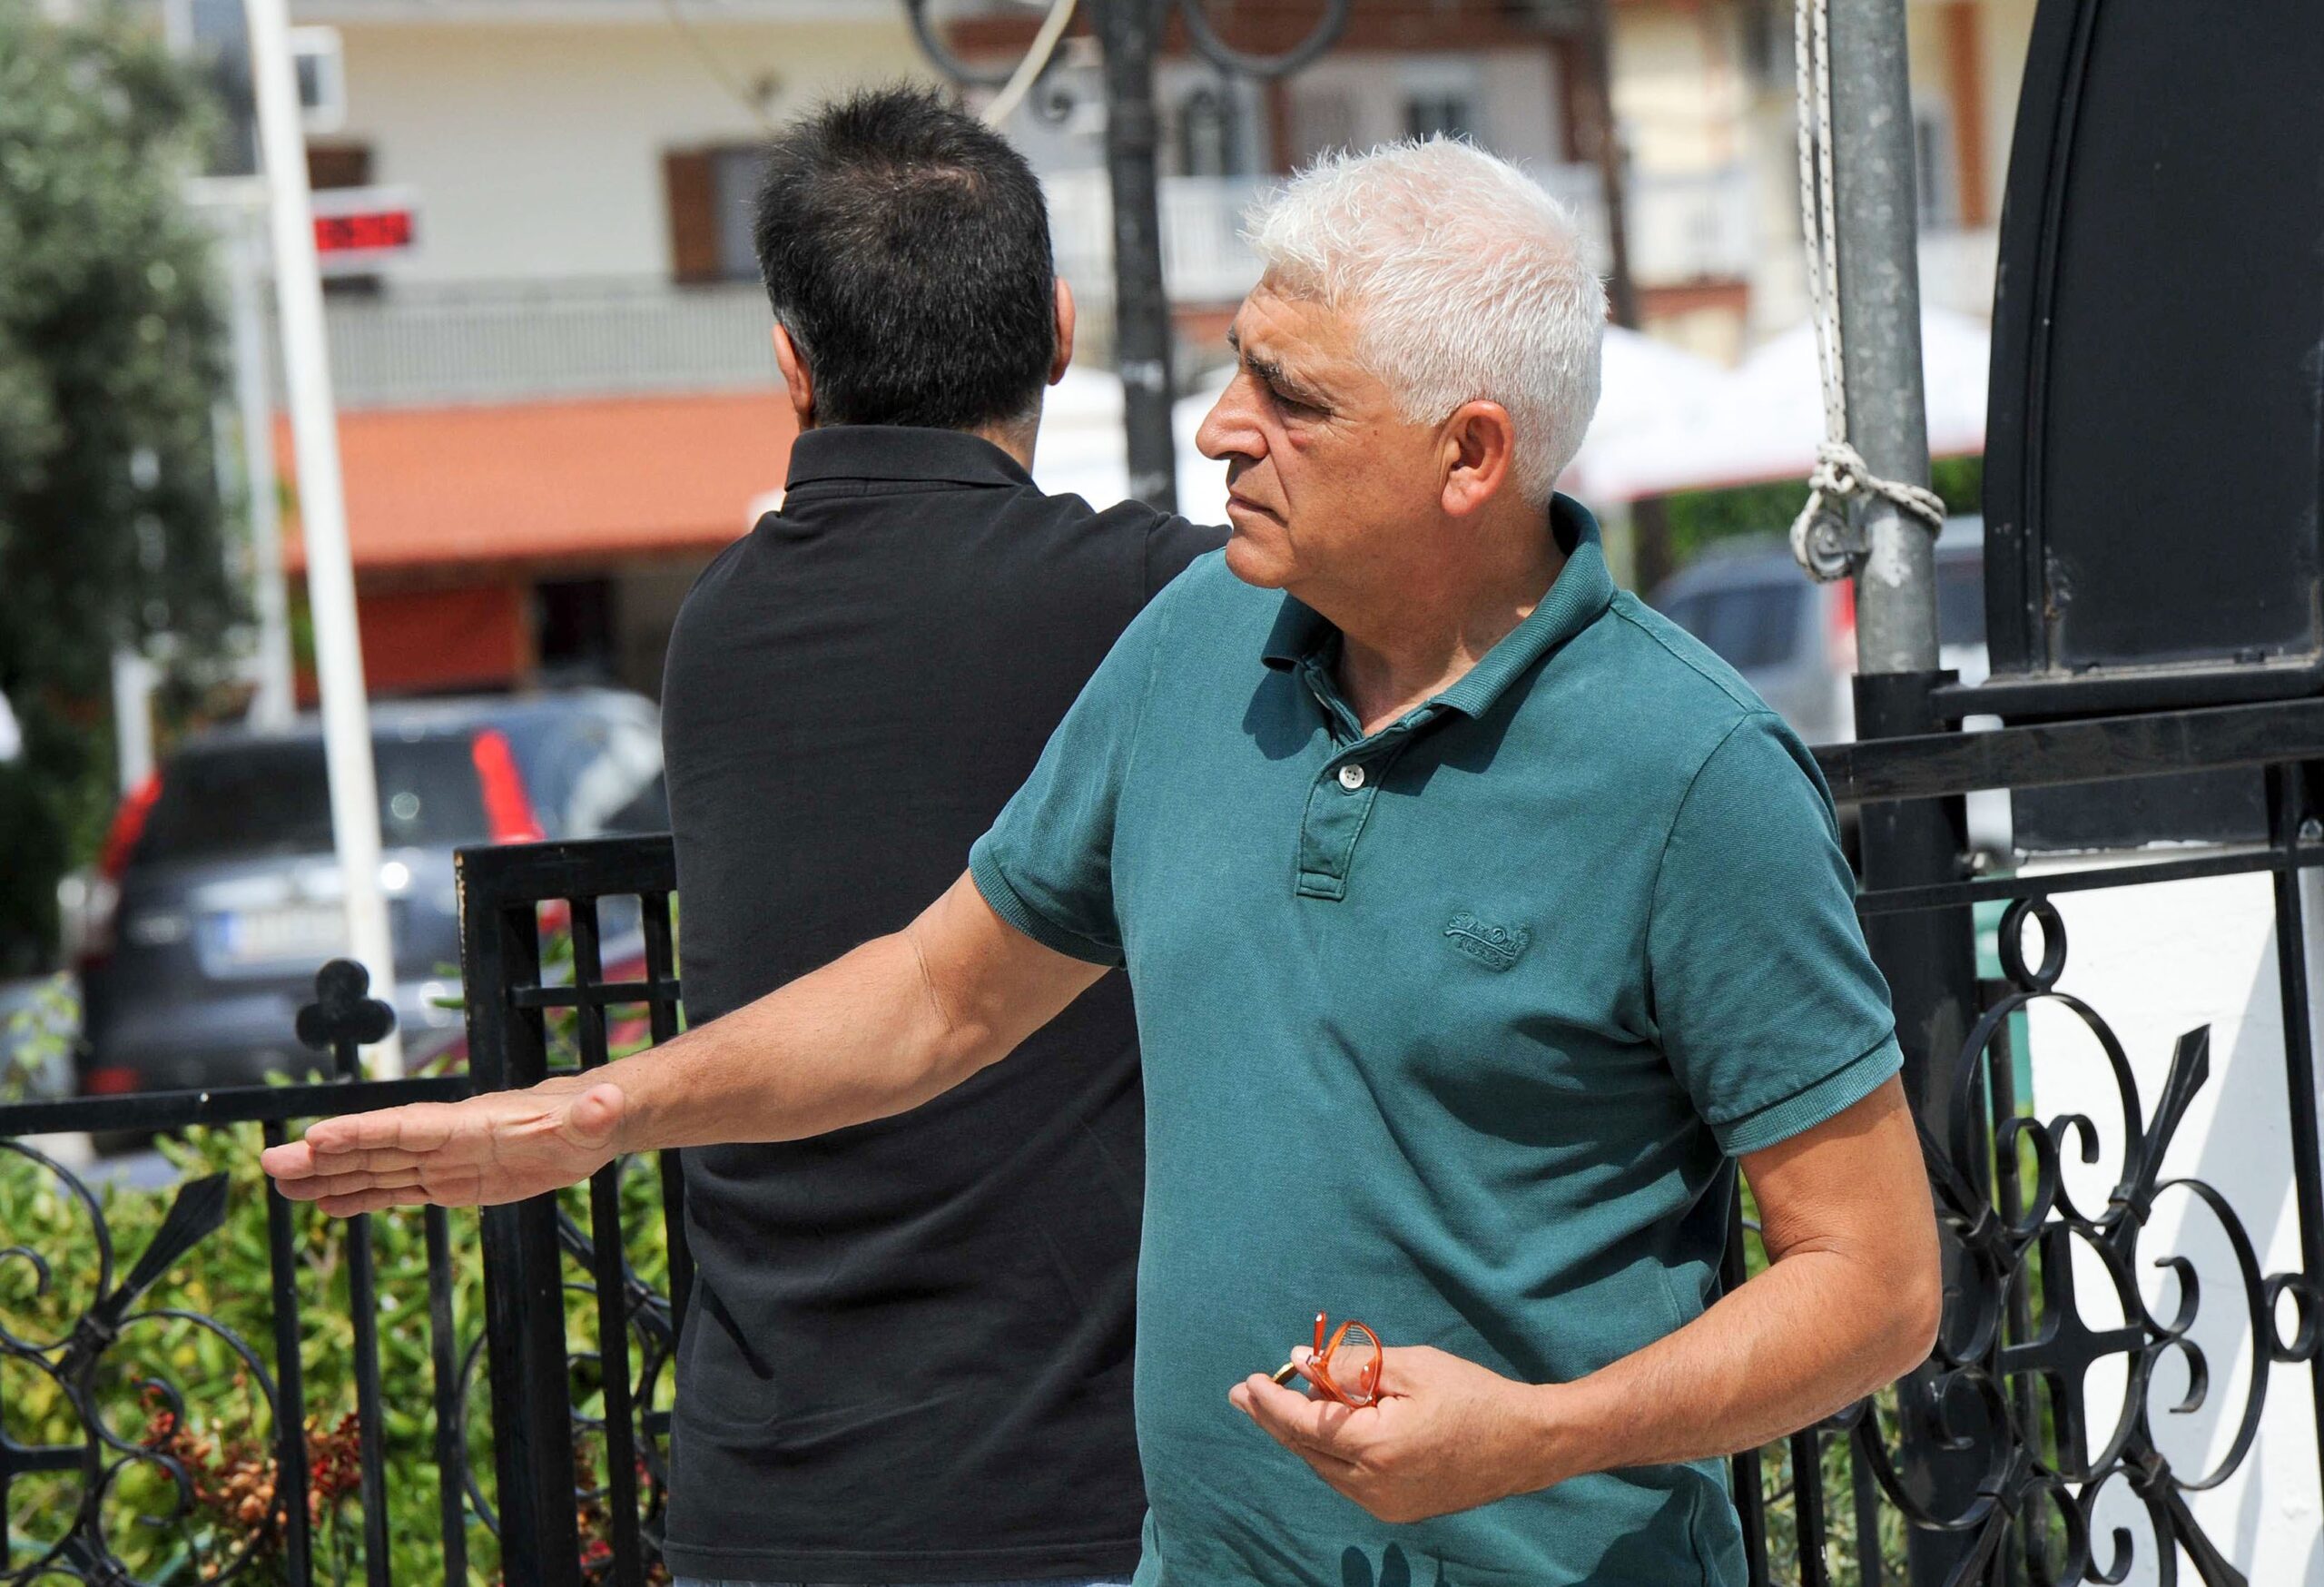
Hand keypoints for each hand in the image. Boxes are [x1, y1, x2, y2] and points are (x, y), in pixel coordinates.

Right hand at [258, 1075, 627, 1214]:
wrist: (586, 1125)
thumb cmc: (590, 1119)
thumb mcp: (598, 1120)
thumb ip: (597, 1113)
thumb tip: (609, 1100)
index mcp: (474, 1123)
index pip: (410, 1127)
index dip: (365, 1132)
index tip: (316, 1137)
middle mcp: (447, 1139)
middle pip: (378, 1148)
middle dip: (326, 1156)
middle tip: (269, 1164)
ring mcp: (443, 1161)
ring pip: (377, 1170)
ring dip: (329, 1178)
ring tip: (279, 1186)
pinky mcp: (449, 1183)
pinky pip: (396, 1191)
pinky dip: (359, 1198)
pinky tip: (324, 1204)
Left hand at [1229, 1344, 1565, 1523]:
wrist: (1526, 1444)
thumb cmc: (1471, 1395)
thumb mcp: (1409, 1366)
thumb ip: (1349, 1366)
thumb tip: (1299, 1362)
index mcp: (1375, 1448)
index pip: (1303, 1424)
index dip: (1272, 1402)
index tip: (1249, 1382)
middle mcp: (1372, 1486)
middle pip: (1306, 1448)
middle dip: (1273, 1419)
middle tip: (1243, 1394)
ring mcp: (1384, 1505)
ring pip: (1324, 1465)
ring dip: (1302, 1433)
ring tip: (1284, 1400)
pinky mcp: (1396, 1510)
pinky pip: (1346, 1477)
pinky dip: (1330, 1450)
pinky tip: (1326, 1425)